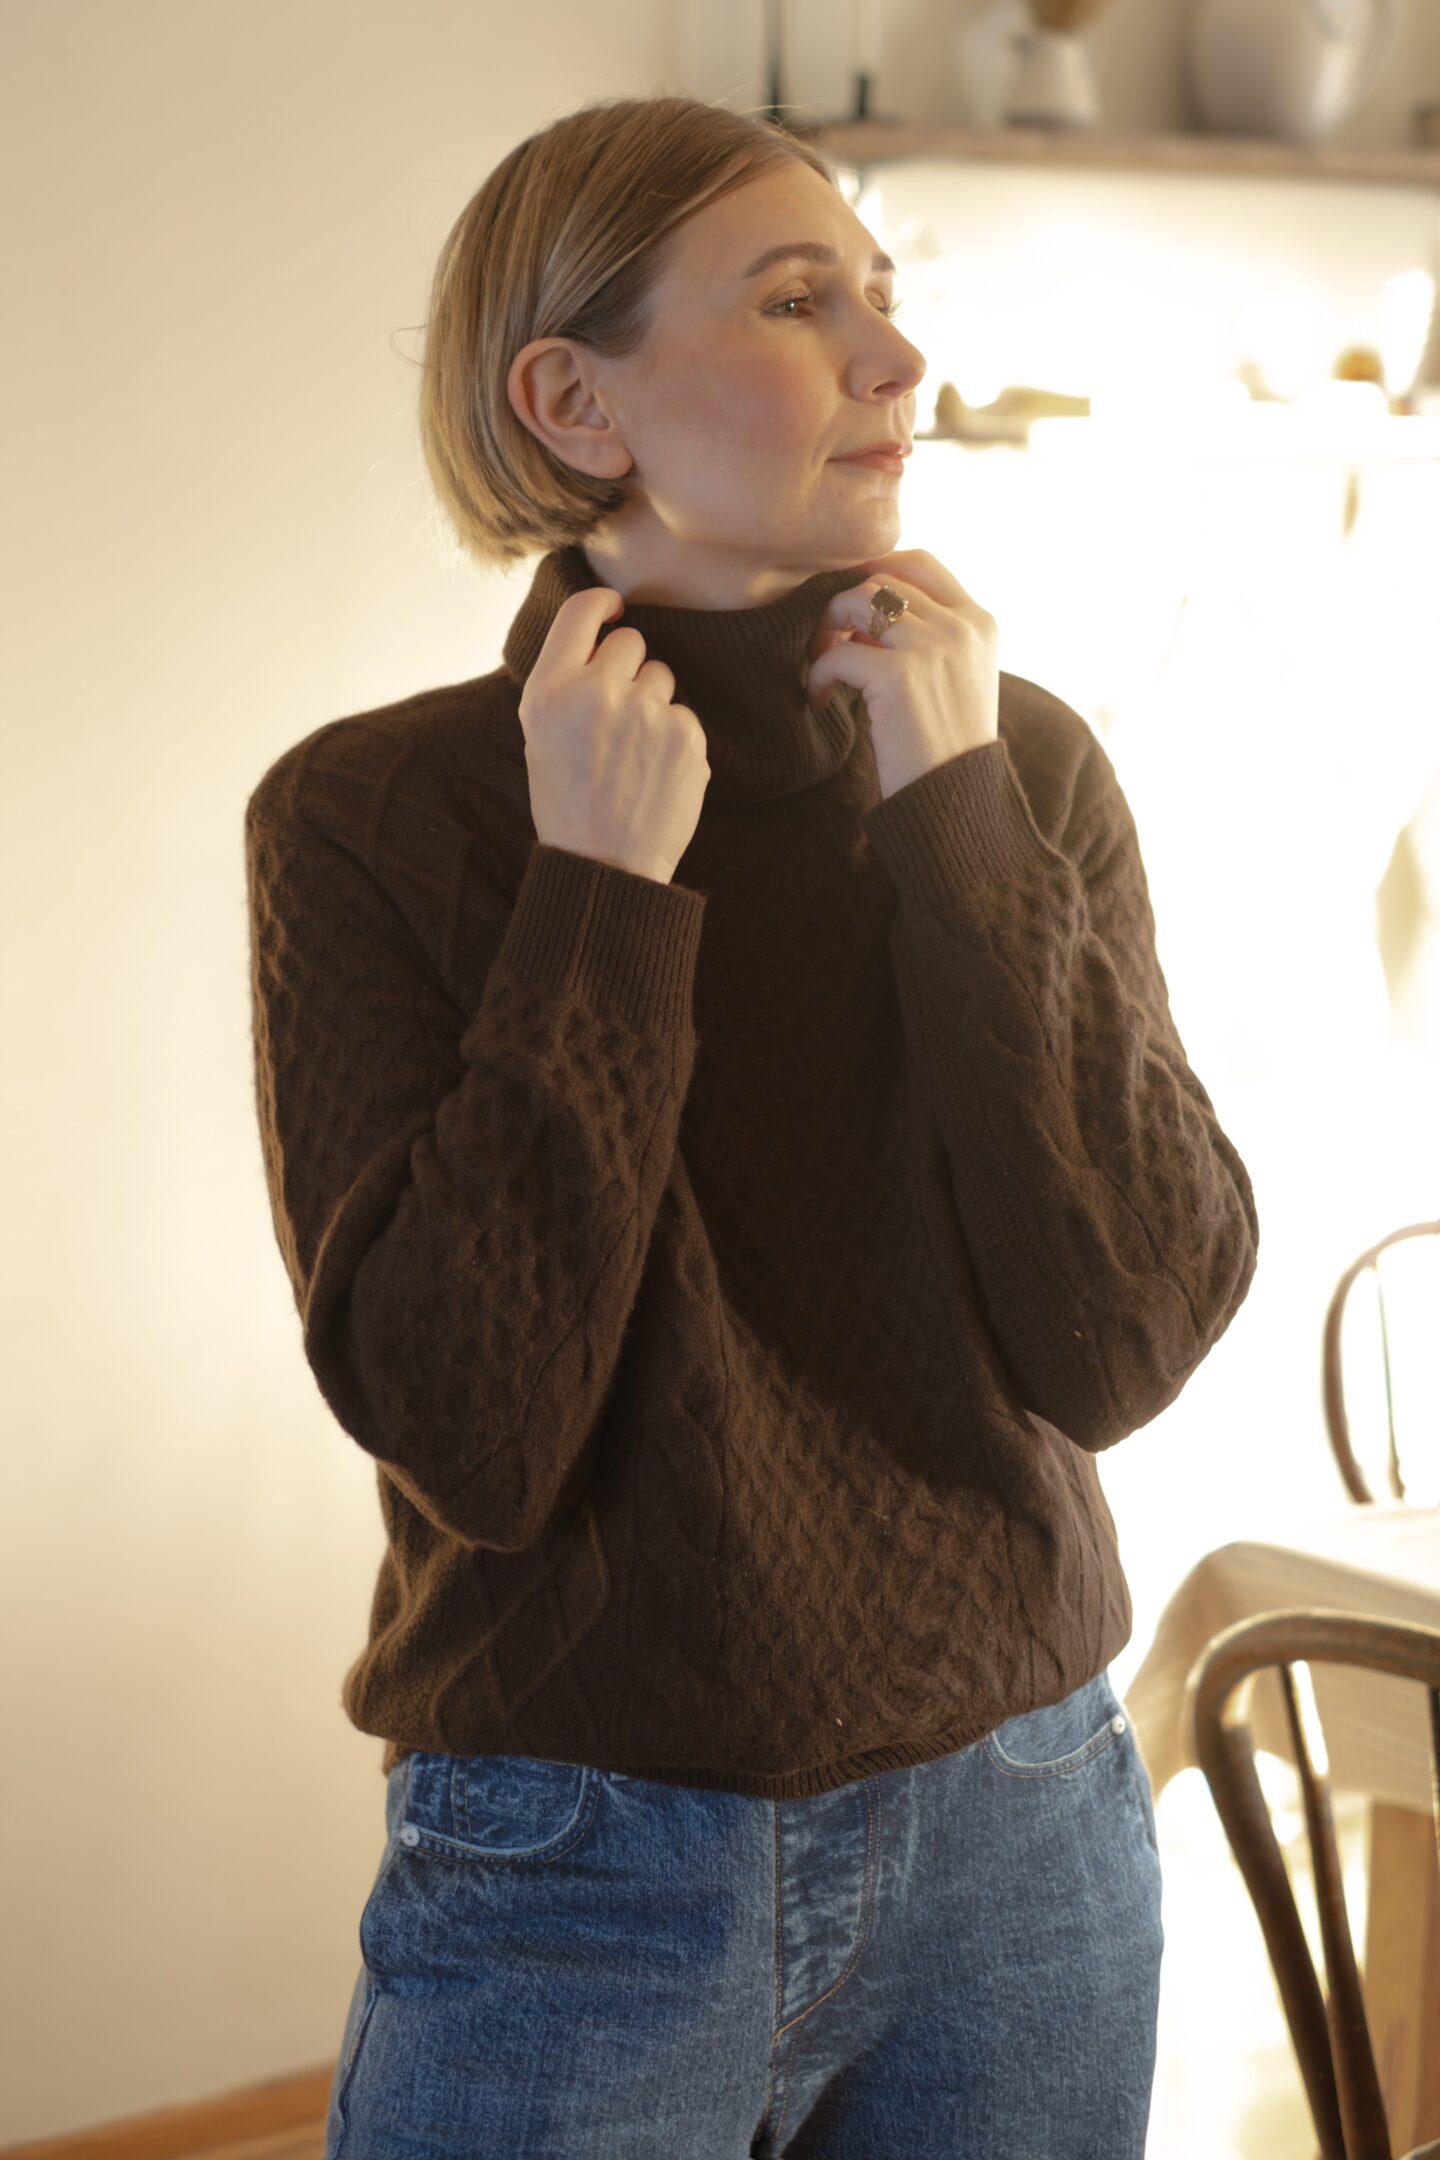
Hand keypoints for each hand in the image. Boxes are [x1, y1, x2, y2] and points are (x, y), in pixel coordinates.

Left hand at [804, 550, 999, 800]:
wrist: (957, 803)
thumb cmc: (946, 750)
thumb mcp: (954, 679)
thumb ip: (925, 638)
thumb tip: (861, 610)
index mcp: (979, 623)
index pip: (920, 563)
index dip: (875, 571)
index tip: (849, 605)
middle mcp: (961, 627)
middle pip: (882, 581)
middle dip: (843, 605)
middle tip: (828, 644)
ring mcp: (933, 647)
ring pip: (859, 600)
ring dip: (828, 628)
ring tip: (823, 665)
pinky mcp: (901, 675)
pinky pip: (839, 654)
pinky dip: (820, 675)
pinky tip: (822, 700)